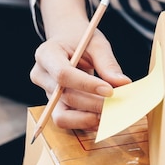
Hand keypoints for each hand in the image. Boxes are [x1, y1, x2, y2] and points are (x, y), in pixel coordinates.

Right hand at [29, 0, 131, 129]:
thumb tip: (123, 83)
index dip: (86, 85)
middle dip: (94, 104)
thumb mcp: (96, 44)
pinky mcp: (53, 106)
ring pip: (62, 116)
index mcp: (46, 54)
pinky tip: (103, 119)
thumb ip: (108, 63)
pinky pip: (68, 121)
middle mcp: (41, 76)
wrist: (68, 44)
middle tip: (118, 105)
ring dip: (88, 119)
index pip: (63, 74)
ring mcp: (45, 94)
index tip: (110, 91)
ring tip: (109, 115)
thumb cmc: (81, 41)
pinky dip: (86, 123)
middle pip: (65, 97)